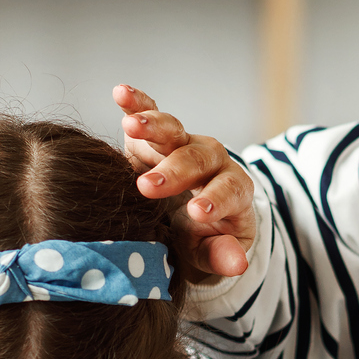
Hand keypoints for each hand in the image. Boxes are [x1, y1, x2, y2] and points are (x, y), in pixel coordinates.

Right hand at [115, 84, 257, 281]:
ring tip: (131, 126)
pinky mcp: (155, 136)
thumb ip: (220, 255)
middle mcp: (211, 161)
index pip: (230, 190)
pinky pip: (150, 113)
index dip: (215, 199)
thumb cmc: (201, 238)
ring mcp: (182, 144)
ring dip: (153, 126)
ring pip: (173, 130)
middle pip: (198, 157)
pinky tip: (121, 93)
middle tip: (149, 186)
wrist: (187, 215)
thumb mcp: (211, 252)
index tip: (196, 213)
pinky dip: (137, 103)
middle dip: (174, 170)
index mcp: (233, 190)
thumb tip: (238, 265)